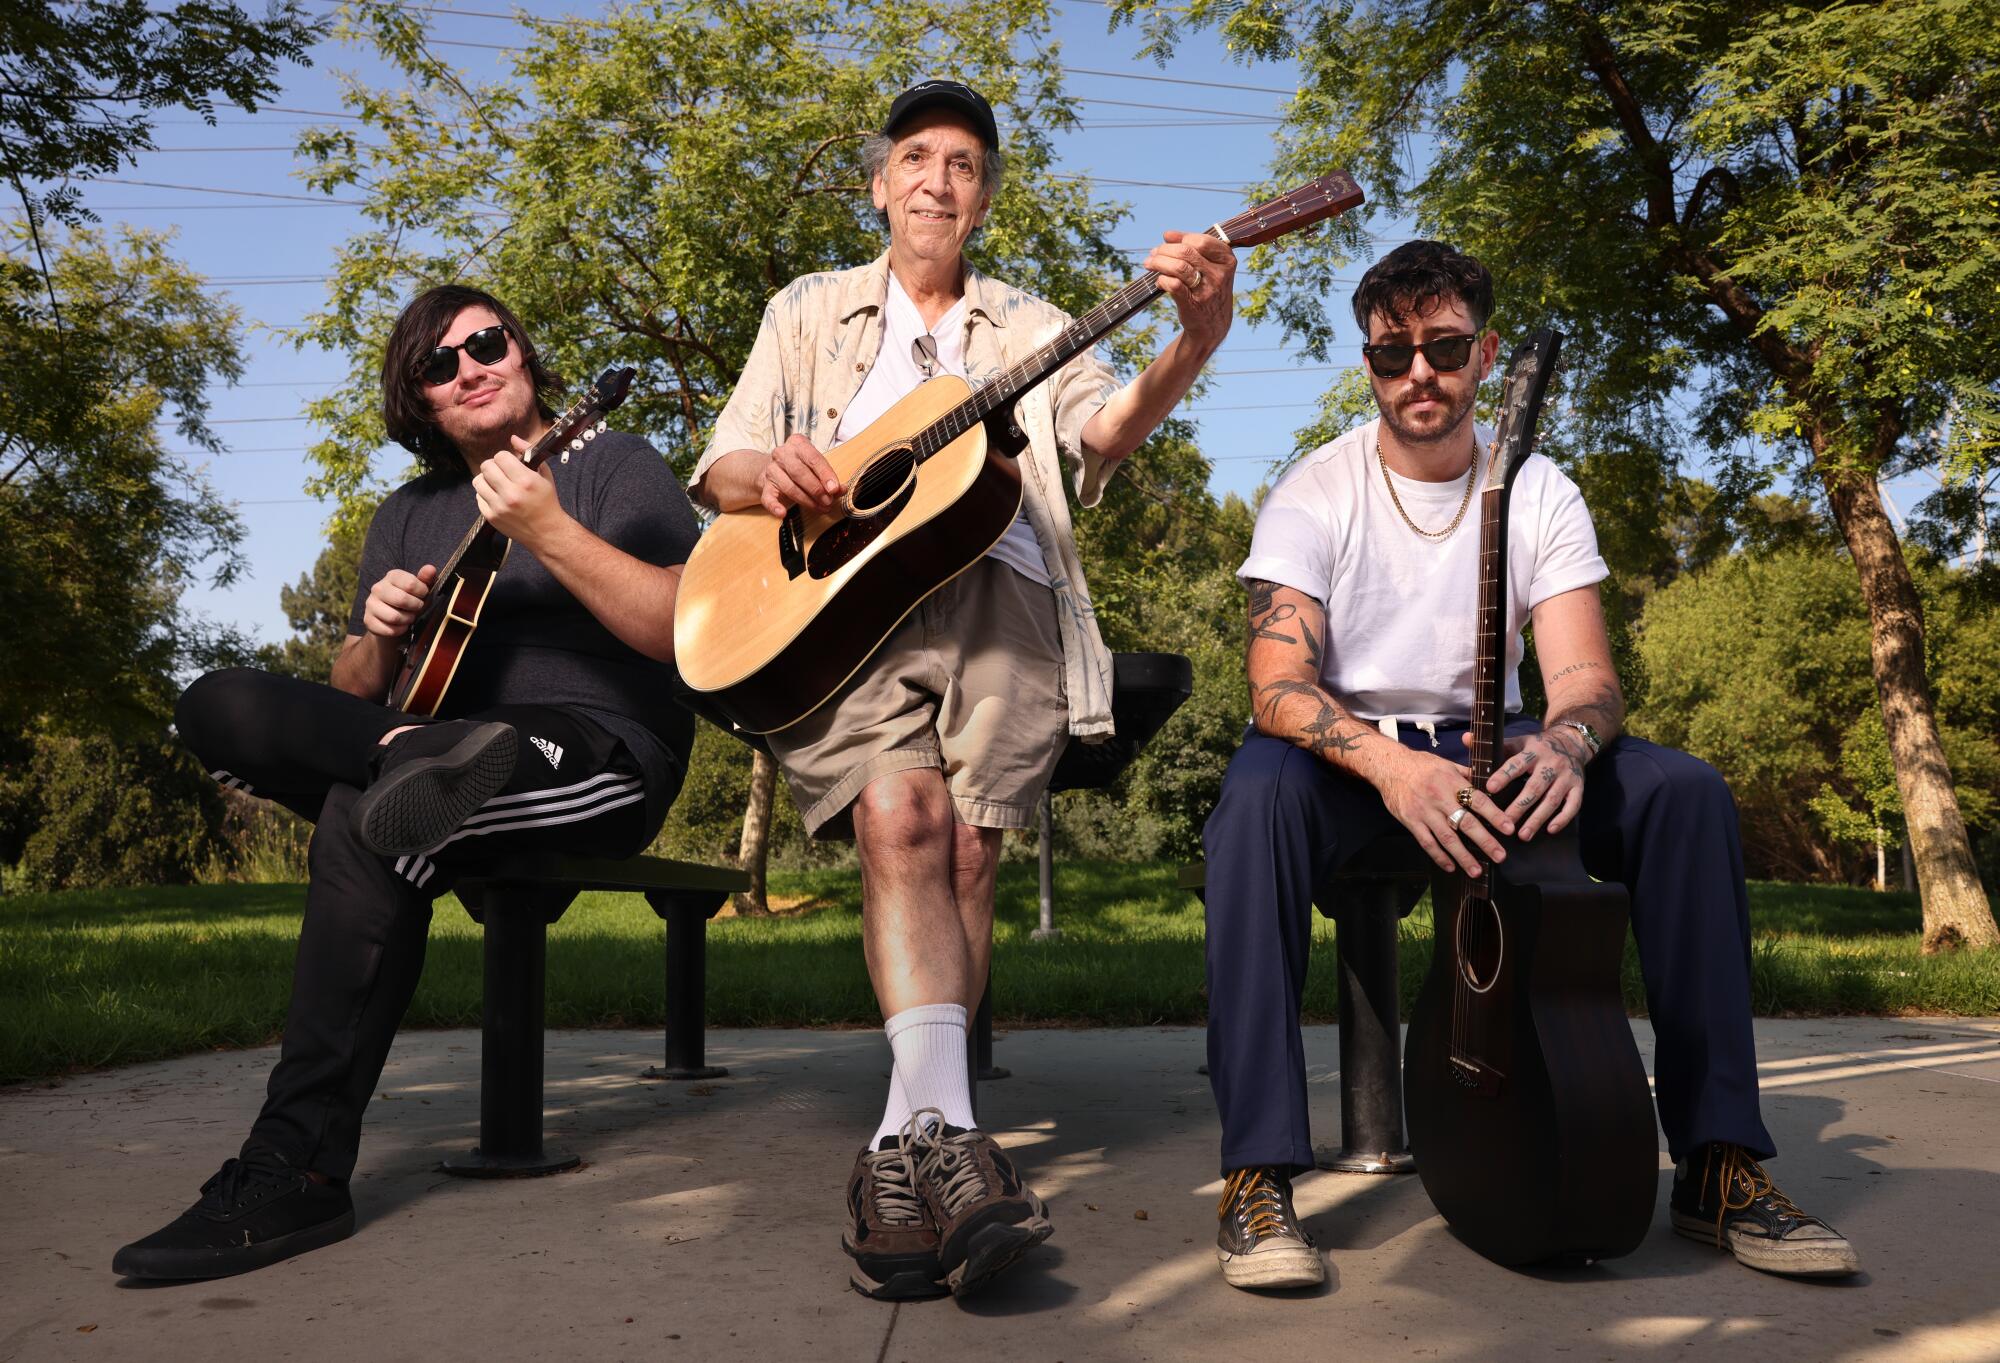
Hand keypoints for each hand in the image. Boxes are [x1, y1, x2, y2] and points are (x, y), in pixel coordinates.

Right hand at [361, 563, 437, 639]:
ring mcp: (370, 604)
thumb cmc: (411, 599)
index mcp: (392, 576)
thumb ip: (426, 578)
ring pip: (394, 617)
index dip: (422, 592)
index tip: (424, 595)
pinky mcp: (368, 620)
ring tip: (410, 617)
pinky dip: (399, 630)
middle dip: (416, 607)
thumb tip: (431, 569)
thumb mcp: (421, 587)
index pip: (411, 583)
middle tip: (418, 608)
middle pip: (402, 599)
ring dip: (408, 619)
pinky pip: (388, 629)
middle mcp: (378, 588)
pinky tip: (402, 626)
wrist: (393, 618)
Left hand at [474, 439, 567, 547]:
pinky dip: (486, 495)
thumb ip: (528, 454)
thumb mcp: (545, 475)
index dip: (505, 458)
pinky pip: (478, 497)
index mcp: (525, 481)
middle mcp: (511, 494)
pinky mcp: (491, 517)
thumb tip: (513, 438)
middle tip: (502, 472)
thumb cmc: (547, 502)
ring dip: (487, 480)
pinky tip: (497, 497)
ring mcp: (499, 507)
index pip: (500, 457)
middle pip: (486, 466)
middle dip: (494, 466)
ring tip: (497, 484)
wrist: (547, 532)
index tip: (510, 464)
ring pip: (478, 481)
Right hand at [756, 433, 842, 517]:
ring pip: (789, 487)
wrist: (775, 468)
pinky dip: (775, 506)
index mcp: (798, 444)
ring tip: (819, 508)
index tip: (834, 488)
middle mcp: (782, 454)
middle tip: (828, 501)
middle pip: (799, 472)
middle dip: (816, 489)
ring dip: (806, 500)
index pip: (813, 458)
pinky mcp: (765, 486)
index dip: (825, 474)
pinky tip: (782, 513)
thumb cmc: (800, 466)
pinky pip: (768, 497)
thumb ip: (829, 478)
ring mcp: (771, 470)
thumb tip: (841, 490)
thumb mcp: (816, 467)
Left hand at [1143, 229, 1235, 351]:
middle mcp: (1219, 274)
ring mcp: (1207, 290)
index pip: (1201, 241)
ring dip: (1159, 262)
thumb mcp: (1212, 267)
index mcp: (1227, 260)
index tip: (1167, 239)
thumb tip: (1167, 235)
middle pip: (1186, 252)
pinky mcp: (1193, 304)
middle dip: (1164, 250)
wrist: (1213, 324)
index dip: (1180, 238)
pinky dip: (1162, 280)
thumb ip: (1194, 249)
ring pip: (1178, 267)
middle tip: (1153, 253)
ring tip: (1150, 264)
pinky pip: (1173, 285)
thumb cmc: (1208, 288)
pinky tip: (1159, 281)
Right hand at [1380, 747, 1515, 876]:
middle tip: (1500, 856)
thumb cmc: (1421, 765)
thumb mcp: (1447, 763)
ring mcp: (1424, 811)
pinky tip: (1451, 866)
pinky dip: (1439, 856)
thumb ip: (1467, 775)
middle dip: (1484, 841)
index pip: (1478, 800)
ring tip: (1476, 870)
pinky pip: (1427, 842)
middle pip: (1465, 822)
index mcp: (1451, 782)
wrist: (1389, 766)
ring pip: (1447, 838)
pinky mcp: (1411, 821)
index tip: (1508, 829)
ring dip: (1463, 856)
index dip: (1494, 815)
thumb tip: (1490, 781)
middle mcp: (1439, 797)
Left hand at [1486, 728, 1588, 840]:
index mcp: (1533, 751)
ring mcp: (1566, 776)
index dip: (1503, 776)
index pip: (1516, 763)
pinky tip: (1550, 830)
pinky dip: (1563, 818)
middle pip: (1534, 787)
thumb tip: (1465, 738)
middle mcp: (1551, 763)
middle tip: (1505, 823)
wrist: (1571, 741)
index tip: (1490, 789)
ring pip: (1552, 799)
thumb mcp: (1517, 741)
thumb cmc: (1536, 746)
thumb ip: (1494, 746)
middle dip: (1519, 806)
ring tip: (1523, 835)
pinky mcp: (1579, 787)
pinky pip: (1573, 805)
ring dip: (1537, 818)